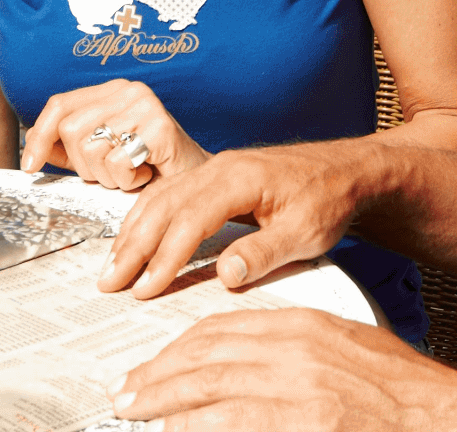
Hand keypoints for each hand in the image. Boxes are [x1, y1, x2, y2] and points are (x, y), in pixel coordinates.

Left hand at [17, 79, 209, 192]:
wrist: (197, 183)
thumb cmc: (151, 170)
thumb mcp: (102, 156)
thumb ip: (69, 148)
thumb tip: (33, 151)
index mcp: (112, 91)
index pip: (59, 105)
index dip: (39, 136)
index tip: (30, 165)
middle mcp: (128, 89)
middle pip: (70, 129)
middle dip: (83, 165)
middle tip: (111, 173)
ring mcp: (146, 105)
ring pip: (91, 148)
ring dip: (106, 176)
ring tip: (130, 173)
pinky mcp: (160, 126)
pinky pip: (117, 162)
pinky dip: (126, 181)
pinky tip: (145, 176)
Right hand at [101, 142, 370, 299]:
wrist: (347, 168)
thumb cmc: (328, 198)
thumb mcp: (306, 232)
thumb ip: (264, 252)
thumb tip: (224, 273)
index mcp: (240, 179)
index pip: (189, 220)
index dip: (164, 256)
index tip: (145, 288)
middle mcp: (220, 168)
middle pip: (163, 205)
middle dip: (133, 246)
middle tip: (109, 282)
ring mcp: (215, 168)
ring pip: (161, 197)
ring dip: (133, 231)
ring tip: (112, 266)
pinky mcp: (215, 175)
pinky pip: (170, 192)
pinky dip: (146, 216)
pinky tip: (134, 237)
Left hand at [115, 309, 456, 431]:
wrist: (447, 416)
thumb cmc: (403, 391)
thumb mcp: (345, 348)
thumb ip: (295, 350)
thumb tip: (245, 368)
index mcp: (305, 325)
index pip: (222, 328)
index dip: (179, 348)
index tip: (155, 363)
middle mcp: (296, 352)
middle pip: (206, 355)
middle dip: (158, 374)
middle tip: (126, 391)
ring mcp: (299, 391)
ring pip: (210, 390)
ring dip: (164, 403)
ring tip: (136, 412)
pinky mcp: (306, 425)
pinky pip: (234, 425)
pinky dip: (198, 428)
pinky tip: (177, 431)